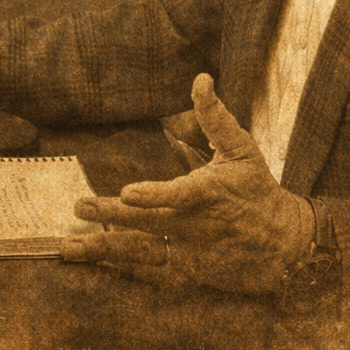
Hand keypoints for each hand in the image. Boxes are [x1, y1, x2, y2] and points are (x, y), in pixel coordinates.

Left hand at [61, 73, 314, 296]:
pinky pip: (145, 269)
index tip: (128, 194)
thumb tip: (200, 78)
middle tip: (80, 206)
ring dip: (104, 247)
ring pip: (141, 252)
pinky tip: (89, 259)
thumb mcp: (241, 148)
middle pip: (149, 223)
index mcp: (211, 192)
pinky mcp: (183, 271)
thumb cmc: (256, 187)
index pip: (182, 194)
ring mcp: (188, 252)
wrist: (281, 244)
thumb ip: (215, 117)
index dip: (155, 196)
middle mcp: (196, 226)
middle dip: (112, 216)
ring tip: (68, 245)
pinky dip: (116, 266)